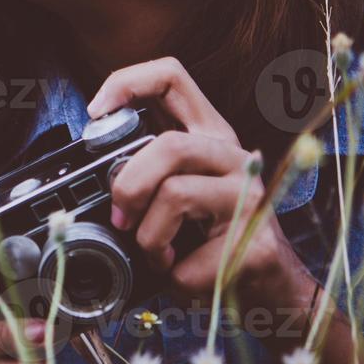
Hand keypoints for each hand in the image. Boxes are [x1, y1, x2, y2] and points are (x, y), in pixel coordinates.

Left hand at [87, 57, 314, 313]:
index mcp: (209, 134)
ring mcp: (250, 197)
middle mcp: (234, 156)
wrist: (267, 287)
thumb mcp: (176, 190)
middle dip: (129, 186)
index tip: (96, 113)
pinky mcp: (256, 243)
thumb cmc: (210, 236)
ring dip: (149, 237)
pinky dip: (171, 275)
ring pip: (175, 195)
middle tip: (122, 218)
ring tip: (159, 253)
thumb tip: (98, 170)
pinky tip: (184, 273)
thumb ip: (146, 169)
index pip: (172, 77)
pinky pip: (188, 257)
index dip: (126, 83)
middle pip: (168, 144)